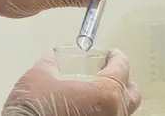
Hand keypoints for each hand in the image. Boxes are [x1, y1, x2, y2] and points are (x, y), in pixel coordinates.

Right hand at [2, 49, 140, 115]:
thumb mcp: (39, 76)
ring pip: (121, 112)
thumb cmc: (33, 108)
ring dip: (114, 100)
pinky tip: (87, 110)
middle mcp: (114, 113)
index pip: (122, 68)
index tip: (111, 54)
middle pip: (131, 94)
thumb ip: (51, 63)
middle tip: (109, 73)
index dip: (117, 57)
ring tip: (96, 93)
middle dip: (123, 81)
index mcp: (106, 93)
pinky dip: (103, 113)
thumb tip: (52, 59)